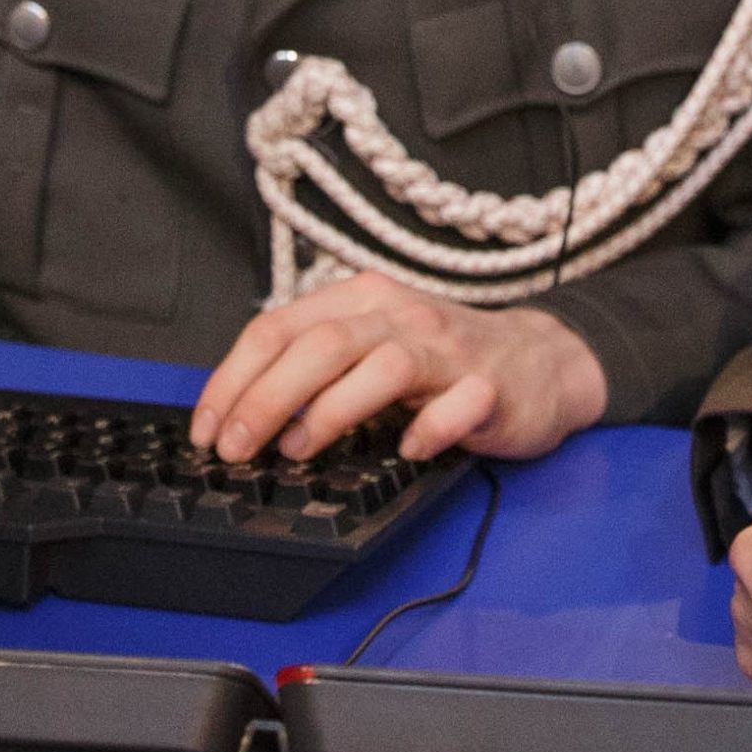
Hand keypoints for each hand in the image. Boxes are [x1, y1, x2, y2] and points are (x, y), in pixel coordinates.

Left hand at [192, 275, 607, 464]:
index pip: (280, 326)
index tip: (207, 428)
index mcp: (363, 299)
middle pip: (321, 344)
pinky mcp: (491, 389)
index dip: (233, 378)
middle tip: (235, 448)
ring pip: (380, 366)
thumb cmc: (444, 361)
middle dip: (265, 398)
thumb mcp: (372, 344)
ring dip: (329, 412)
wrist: (543, 363)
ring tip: (298, 452)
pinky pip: (455, 408)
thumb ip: (317, 365)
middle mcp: (401, 315)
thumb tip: (242, 413)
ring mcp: (449, 350)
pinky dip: (427, 431)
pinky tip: (408, 451)